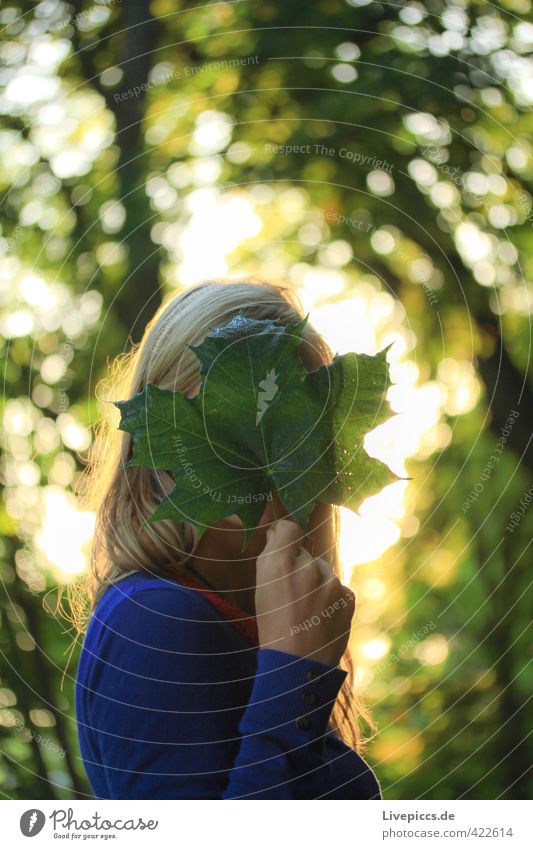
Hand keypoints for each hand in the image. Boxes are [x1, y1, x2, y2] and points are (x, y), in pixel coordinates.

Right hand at [255, 518, 355, 666]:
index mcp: (280, 563)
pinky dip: (329, 598)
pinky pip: (337, 588)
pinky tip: (319, 616)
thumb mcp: (261, 587)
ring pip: (322, 571)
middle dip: (298, 566)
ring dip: (315, 582)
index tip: (281, 545)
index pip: (289, 527)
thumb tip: (278, 532)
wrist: (298, 665)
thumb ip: (271, 554)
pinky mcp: (348, 597)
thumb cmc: (272, 625)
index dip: (284, 536)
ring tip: (305, 611)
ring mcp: (332, 582)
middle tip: (290, 593)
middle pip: (305, 553)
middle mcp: (308, 566)